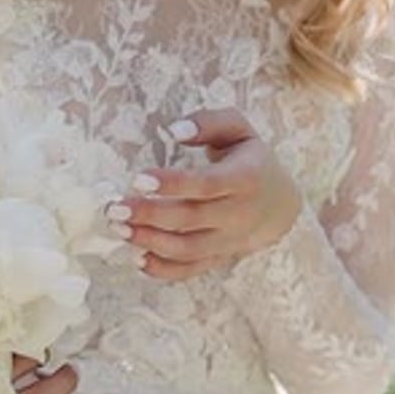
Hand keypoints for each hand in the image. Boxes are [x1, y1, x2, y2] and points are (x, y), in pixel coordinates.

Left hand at [107, 108, 302, 279]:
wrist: (279, 204)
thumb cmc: (250, 160)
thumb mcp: (239, 130)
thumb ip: (208, 123)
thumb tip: (174, 130)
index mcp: (244, 178)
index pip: (206, 184)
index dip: (172, 184)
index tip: (138, 179)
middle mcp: (237, 214)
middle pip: (190, 219)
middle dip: (149, 215)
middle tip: (114, 209)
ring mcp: (228, 241)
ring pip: (187, 248)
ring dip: (150, 241)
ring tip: (119, 229)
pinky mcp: (218, 258)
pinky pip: (190, 270)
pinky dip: (163, 270)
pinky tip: (138, 258)